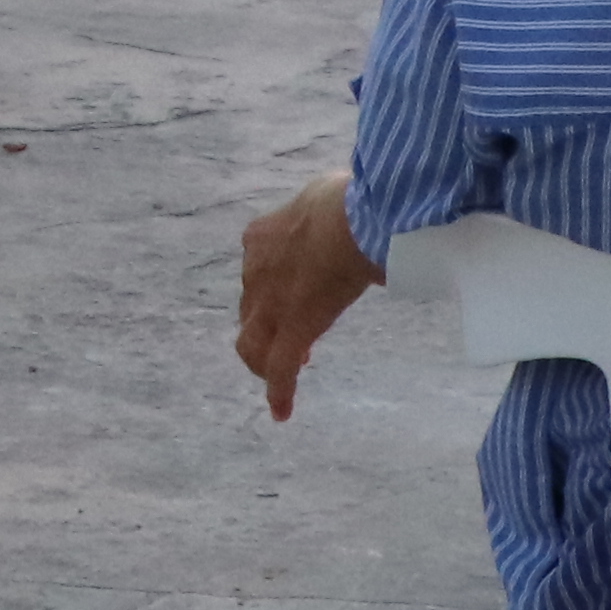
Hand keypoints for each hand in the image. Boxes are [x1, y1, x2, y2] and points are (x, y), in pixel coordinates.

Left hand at [234, 176, 382, 419]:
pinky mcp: (291, 333)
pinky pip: (280, 371)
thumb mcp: (327, 197)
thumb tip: (359, 216)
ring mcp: (270, 306)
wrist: (350, 224)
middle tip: (294, 335)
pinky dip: (279, 392)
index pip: (257, 269)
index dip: (271, 288)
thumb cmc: (349, 202)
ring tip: (286, 370)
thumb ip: (329, 213)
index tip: (294, 295)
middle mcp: (255, 272)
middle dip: (266, 323)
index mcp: (261, 237)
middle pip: (251, 307)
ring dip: (265, 358)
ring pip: (252, 343)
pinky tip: (282, 412)